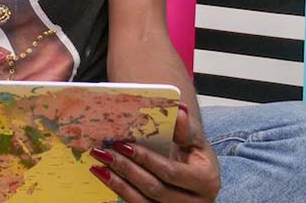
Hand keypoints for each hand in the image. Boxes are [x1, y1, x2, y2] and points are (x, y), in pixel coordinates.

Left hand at [89, 103, 220, 201]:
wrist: (197, 177)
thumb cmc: (195, 157)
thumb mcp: (195, 141)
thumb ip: (186, 128)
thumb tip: (179, 110)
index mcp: (206, 181)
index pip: (170, 172)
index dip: (146, 159)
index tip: (123, 145)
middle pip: (154, 189)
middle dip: (126, 170)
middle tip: (104, 153)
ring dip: (118, 184)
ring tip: (98, 167)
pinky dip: (120, 196)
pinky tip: (105, 186)